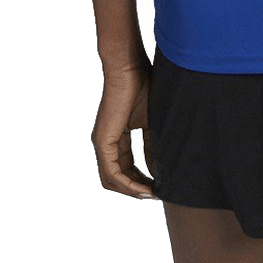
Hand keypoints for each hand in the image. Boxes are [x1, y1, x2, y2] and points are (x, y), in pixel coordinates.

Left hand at [92, 62, 158, 200]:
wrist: (129, 68)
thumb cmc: (143, 86)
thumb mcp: (152, 122)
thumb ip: (153, 145)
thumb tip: (159, 169)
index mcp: (117, 136)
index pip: (127, 167)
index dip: (143, 179)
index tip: (161, 185)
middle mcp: (106, 142)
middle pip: (118, 178)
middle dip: (138, 188)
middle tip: (157, 194)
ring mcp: (102, 143)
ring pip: (112, 180)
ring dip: (133, 190)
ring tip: (153, 194)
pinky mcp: (103, 141)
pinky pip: (113, 173)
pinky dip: (128, 184)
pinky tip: (145, 187)